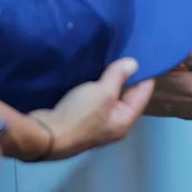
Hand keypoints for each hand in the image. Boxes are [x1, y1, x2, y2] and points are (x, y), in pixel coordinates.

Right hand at [30, 58, 154, 159]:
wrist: (46, 135)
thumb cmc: (79, 115)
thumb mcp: (103, 91)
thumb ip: (118, 76)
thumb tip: (134, 64)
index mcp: (124, 121)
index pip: (142, 94)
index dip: (145, 75)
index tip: (145, 56)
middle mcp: (113, 125)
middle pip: (125, 97)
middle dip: (126, 78)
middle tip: (125, 55)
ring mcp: (96, 124)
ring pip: (108, 98)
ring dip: (108, 83)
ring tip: (108, 62)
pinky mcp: (79, 121)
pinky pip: (93, 101)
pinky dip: (94, 88)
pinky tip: (90, 77)